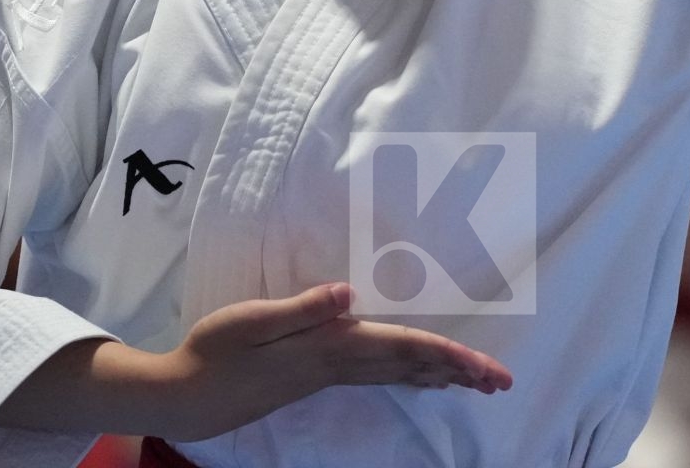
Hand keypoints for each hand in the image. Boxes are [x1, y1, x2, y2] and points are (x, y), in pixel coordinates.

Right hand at [148, 282, 513, 442]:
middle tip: (502, 381)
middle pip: (410, 366)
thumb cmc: (215, 351)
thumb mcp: (252, 321)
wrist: (187, 395)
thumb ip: (301, 308)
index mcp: (329, 347)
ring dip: (440, 376)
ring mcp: (328, 374)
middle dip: (458, 372)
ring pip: (399, 374)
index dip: (446, 356)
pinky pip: (379, 377)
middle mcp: (337, 364)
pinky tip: (420, 378)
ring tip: (476, 382)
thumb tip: (349, 294)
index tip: (484, 368)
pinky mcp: (317, 376)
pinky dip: (409, 376)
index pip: (401, 349)